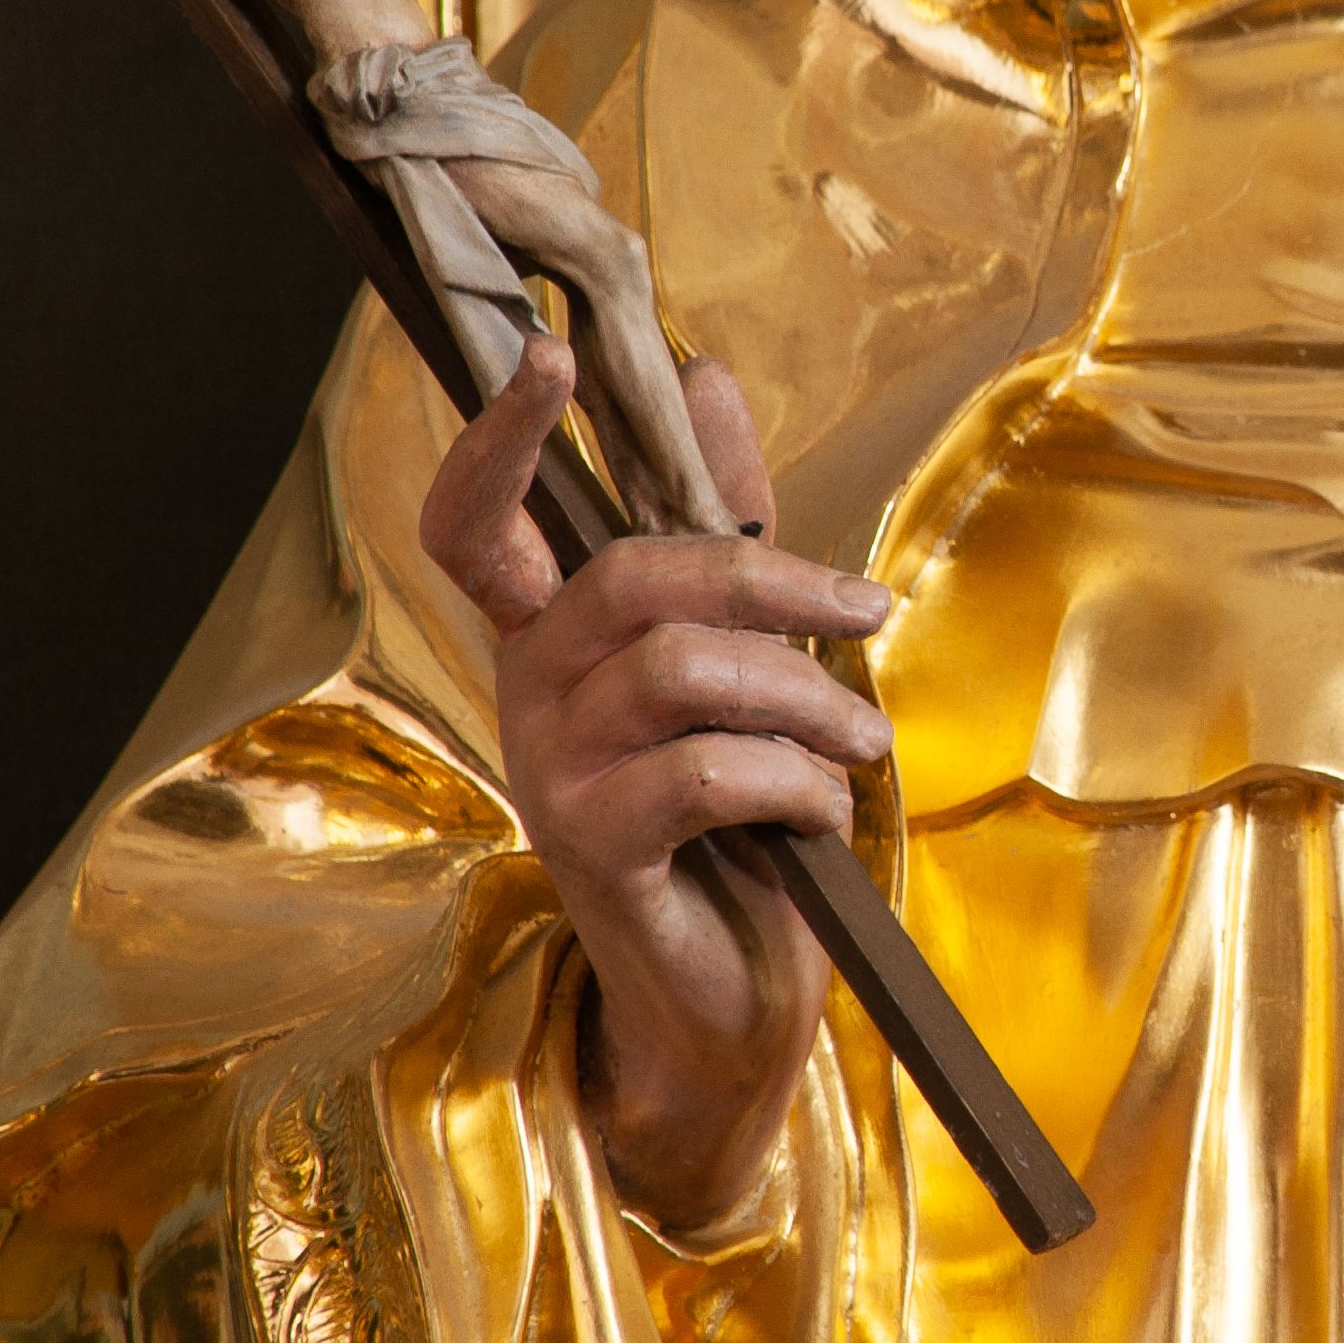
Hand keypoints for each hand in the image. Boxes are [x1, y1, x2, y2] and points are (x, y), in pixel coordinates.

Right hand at [420, 332, 893, 1239]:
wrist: (737, 993)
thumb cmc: (743, 817)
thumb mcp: (748, 655)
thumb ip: (723, 521)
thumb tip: (705, 373)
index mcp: (549, 635)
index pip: (476, 519)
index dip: (501, 437)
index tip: (552, 349)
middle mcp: (526, 693)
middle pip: (627, 578)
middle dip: (770, 576)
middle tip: (867, 605)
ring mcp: (550, 774)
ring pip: (681, 671)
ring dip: (804, 694)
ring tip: (861, 739)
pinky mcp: (595, 851)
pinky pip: (703, 773)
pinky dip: (794, 779)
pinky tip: (821, 809)